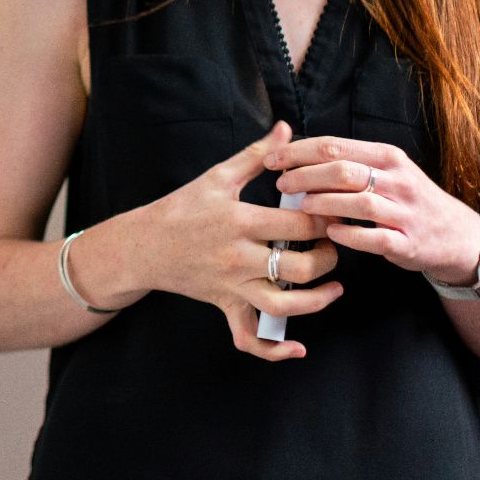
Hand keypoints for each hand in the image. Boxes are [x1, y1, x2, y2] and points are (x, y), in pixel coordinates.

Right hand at [141, 121, 343, 359]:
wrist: (142, 245)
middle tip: (334, 245)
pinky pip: (249, 338)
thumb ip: (256, 155)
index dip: (326, 219)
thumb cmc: (181, 208)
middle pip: (300, 267)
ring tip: (334, 286)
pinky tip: (298, 348)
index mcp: (239, 221)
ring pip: (285, 305)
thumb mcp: (217, 176)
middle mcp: (238, 258)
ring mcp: (232, 286)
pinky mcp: (225, 306)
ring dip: (318, 300)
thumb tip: (286, 129)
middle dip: (328, 257)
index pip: (299, 225)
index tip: (337, 212)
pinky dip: (274, 350)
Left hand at [264, 135, 479, 283]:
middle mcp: (398, 180)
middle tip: (281, 183)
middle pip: (342, 170)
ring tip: (301, 206)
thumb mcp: (387, 171)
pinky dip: (349, 234)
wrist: (456, 235)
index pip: (335, 146)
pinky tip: (330, 232)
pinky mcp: (408, 242)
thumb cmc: (408, 200)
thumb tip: (296, 155)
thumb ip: (349, 162)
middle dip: (305, 175)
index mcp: (387, 157)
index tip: (272, 159)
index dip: (298, 151)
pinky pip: (375, 237)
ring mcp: (405, 212)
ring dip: (324, 203)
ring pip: (358, 201)